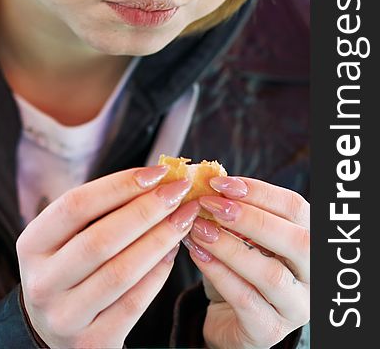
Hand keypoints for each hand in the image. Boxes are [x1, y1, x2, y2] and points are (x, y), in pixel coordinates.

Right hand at [16, 165, 200, 348]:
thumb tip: (156, 179)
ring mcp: (65, 317)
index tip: (157, 172)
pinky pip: (134, 303)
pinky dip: (158, 273)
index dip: (120, 185)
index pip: (75, 205)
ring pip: (121, 271)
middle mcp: (42, 282)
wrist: (54, 330)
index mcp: (32, 245)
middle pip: (101, 239)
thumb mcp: (68, 236)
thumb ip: (102, 209)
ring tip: (184, 217)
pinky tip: (173, 251)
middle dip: (147, 210)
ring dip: (160, 238)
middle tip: (179, 190)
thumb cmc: (70, 267)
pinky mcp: (92, 343)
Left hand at [182, 177, 309, 348]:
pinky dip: (218, 272)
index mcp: (309, 239)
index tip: (220, 183)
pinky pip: (245, 299)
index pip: (295, 208)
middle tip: (211, 205)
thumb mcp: (240, 234)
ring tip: (199, 229)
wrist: (229, 317)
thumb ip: (233, 210)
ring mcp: (296, 306)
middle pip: (297, 241)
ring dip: (230, 246)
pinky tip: (197, 253)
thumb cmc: (238, 267)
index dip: (258, 191)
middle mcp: (312, 274)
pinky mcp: (269, 330)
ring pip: (272, 274)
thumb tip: (206, 179)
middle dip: (251, 218)